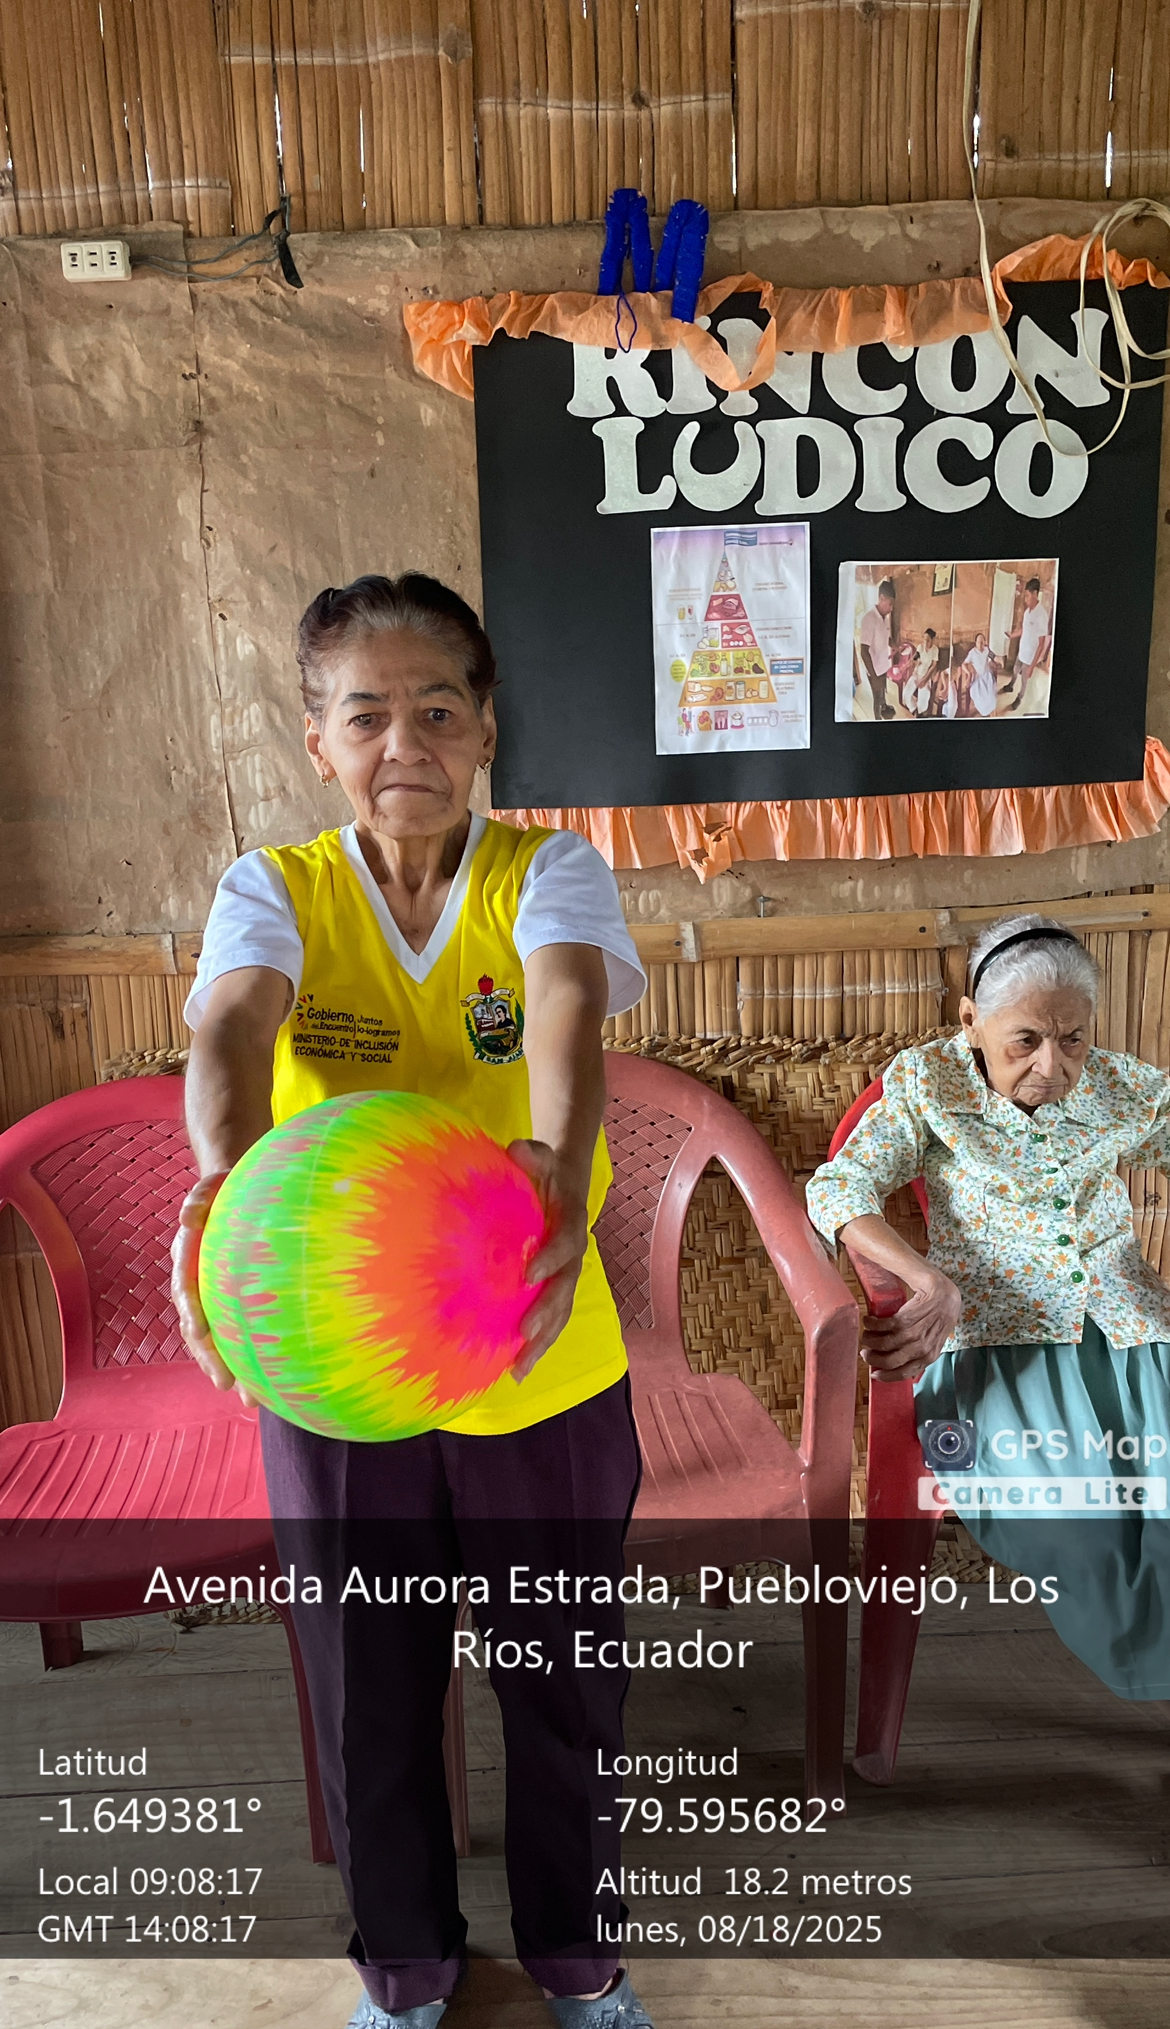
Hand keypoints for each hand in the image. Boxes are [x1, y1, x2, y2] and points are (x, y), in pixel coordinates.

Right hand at [170, 1172, 255, 1405]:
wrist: (235, 1190)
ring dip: (231, 1369)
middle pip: (199, 1329)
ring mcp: (216, 1296)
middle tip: (225, 1385)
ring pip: (219, 1340)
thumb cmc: (226, 1188)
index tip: (200, 1333)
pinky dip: (253, 1356)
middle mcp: (198, 1284)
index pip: (186, 1290)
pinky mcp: (236, 1303)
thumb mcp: (212, 1186)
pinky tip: (275, 1381)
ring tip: (250, 1400)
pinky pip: (241, 1333)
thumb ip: (200, 1197)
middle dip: (211, 1359)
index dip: (191, 1313)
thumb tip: (187, 1215)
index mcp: (188, 1259)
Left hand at [506, 1139, 588, 1381]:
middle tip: (524, 1334)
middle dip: (547, 1313)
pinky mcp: (555, 1289)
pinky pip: (550, 1320)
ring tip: (519, 1369)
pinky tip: (513, 1372)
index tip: (529, 1273)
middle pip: (566, 1289)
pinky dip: (536, 1346)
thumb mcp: (540, 1155)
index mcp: (571, 1222)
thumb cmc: (545, 1170)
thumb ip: (531, 1153)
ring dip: (543, 1342)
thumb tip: (516, 1148)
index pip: (566, 1242)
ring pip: (561, 1313)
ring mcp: (566, 1275)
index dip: (551, 1258)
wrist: (565, 1182)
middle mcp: (573, 1255)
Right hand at [861, 1271, 961, 1384]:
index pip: (903, 1374)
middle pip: (889, 1361)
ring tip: (866, 1335)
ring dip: (869, 1340)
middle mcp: (920, 1348)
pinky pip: (882, 1326)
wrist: (945, 1296)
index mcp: (928, 1357)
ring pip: (883, 1344)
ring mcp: (912, 1334)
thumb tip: (899, 1367)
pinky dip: (871, 1324)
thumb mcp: (934, 1342)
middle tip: (865, 1353)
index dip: (885, 1376)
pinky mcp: (905, 1318)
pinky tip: (869, 1321)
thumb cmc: (938, 1319)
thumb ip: (919, 1355)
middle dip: (872, 1359)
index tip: (874, 1374)